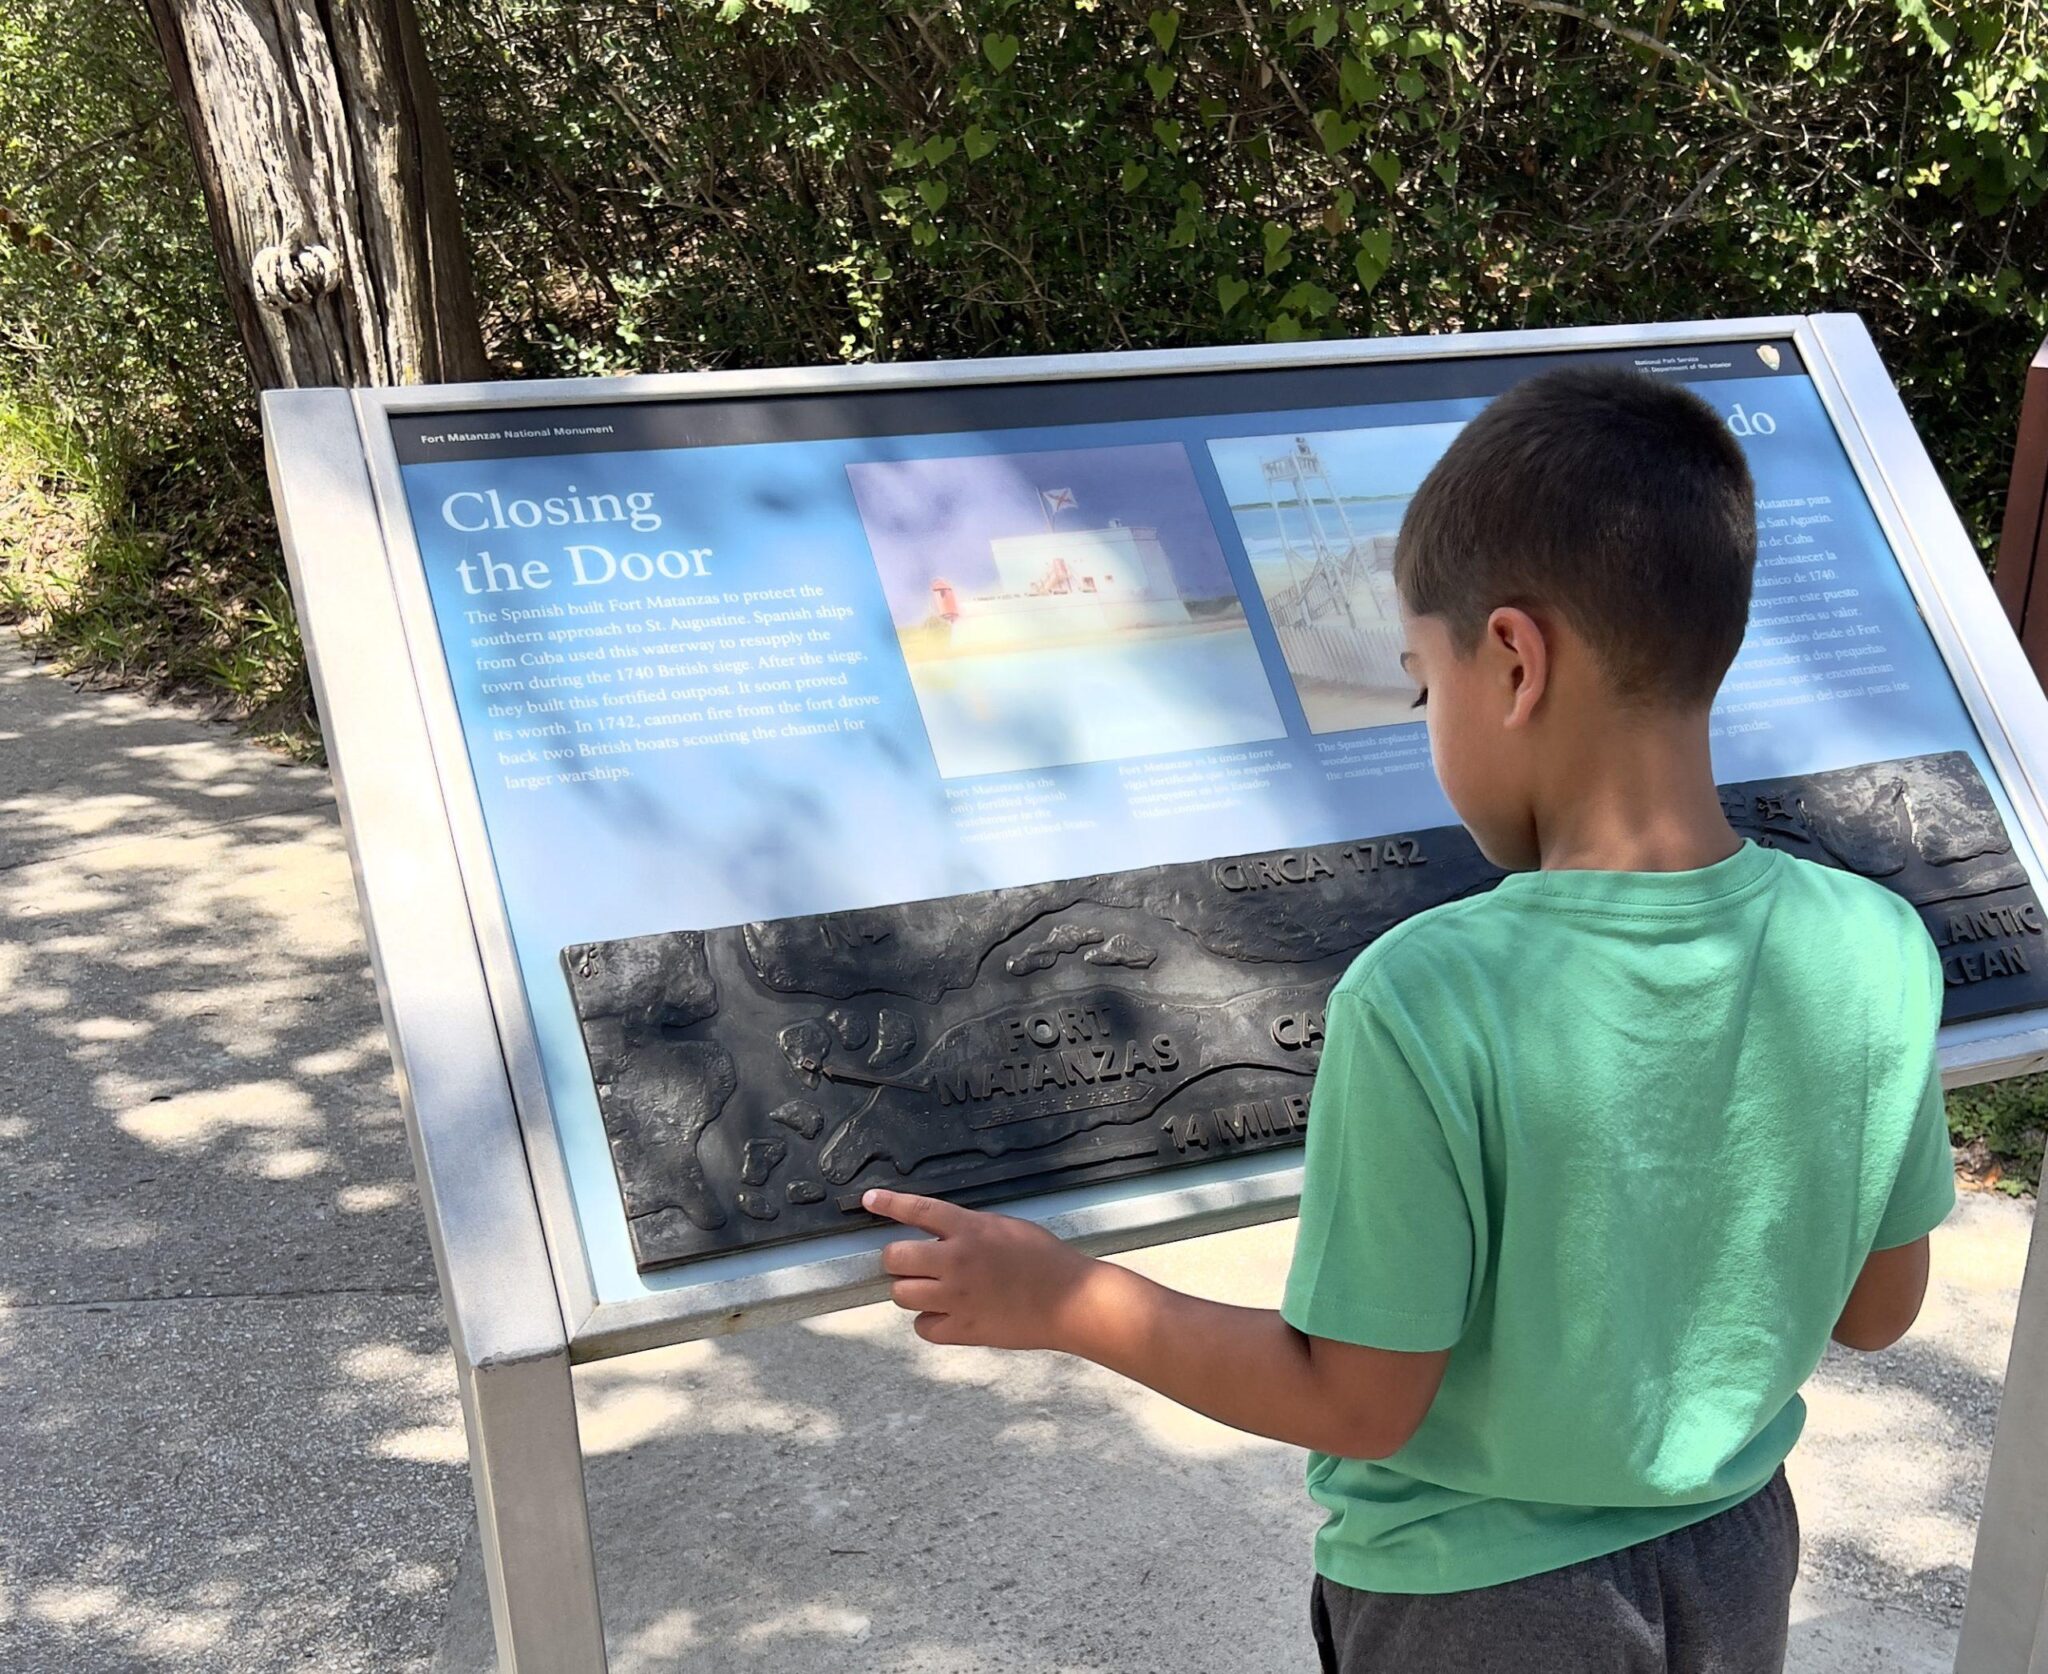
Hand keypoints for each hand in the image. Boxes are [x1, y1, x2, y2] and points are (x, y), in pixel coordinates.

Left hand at [865, 1188, 1096, 1350]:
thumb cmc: (1044, 1259)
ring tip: (931, 1289)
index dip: (889, 1204)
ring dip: (911, 1290)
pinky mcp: (963, 1330)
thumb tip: (938, 1233)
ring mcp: (957, 1298)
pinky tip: (946, 1314)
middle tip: (913, 1263)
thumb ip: (968, 1228)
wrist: (1070, 1300)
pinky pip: (922, 1326)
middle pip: (895, 1258)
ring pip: (901, 1294)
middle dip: (898, 1259)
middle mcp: (956, 1261)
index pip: (917, 1210)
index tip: (869, 1200)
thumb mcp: (1005, 1227)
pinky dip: (929, 1321)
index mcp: (969, 1230)